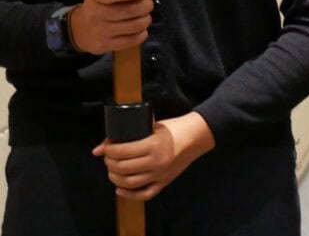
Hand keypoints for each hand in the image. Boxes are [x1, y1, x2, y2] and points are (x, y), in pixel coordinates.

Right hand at [69, 0, 153, 54]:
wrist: (79, 30)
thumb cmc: (99, 7)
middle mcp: (95, 14)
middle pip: (131, 10)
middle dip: (146, 6)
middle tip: (149, 5)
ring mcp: (100, 32)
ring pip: (135, 25)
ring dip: (146, 20)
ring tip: (145, 17)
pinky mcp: (105, 46)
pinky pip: (132, 40)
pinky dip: (143, 34)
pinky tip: (141, 29)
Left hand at [93, 112, 214, 199]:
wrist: (196, 136)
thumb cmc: (174, 128)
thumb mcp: (151, 126)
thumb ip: (127, 136)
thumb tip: (98, 149)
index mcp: (154, 144)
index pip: (122, 151)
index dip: (109, 150)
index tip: (107, 147)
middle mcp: (157, 162)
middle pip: (123, 168)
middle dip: (110, 162)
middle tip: (108, 157)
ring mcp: (161, 174)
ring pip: (129, 182)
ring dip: (115, 177)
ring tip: (113, 169)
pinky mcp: (165, 182)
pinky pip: (144, 194)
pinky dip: (129, 194)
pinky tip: (120, 188)